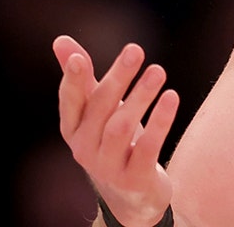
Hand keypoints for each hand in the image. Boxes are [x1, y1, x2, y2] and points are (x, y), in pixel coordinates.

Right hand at [54, 35, 180, 226]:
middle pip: (99, 109)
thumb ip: (83, 78)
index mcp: (73, 128)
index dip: (73, 80)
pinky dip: (159, 122)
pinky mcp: (134, 177)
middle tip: (136, 50)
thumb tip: (60, 39)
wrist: (130, 194)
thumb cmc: (112, 140)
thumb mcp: (97, 110)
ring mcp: (107, 166)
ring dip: (140, 97)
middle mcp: (84, 148)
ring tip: (158, 71)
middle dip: (117, 78)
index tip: (81, 58)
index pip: (70, 101)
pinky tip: (172, 97)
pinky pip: (147, 148)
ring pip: (120, 128)